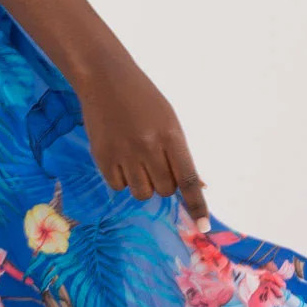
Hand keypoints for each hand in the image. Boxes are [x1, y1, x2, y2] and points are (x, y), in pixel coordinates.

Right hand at [75, 52, 210, 225]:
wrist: (105, 79)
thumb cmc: (143, 100)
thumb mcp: (169, 121)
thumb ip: (180, 155)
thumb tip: (197, 187)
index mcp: (171, 136)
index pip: (187, 178)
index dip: (197, 205)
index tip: (203, 227)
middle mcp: (148, 147)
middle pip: (164, 190)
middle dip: (163, 183)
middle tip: (155, 163)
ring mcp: (124, 153)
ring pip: (141, 192)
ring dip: (143, 184)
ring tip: (137, 161)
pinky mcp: (102, 157)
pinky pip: (118, 186)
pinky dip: (122, 179)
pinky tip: (120, 157)